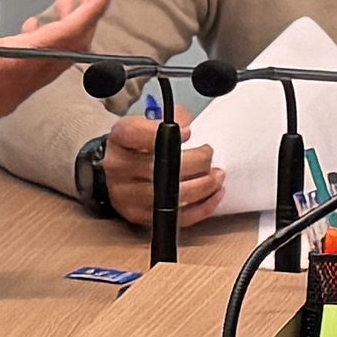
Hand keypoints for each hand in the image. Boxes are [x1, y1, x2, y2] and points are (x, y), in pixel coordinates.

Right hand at [0, 0, 126, 157]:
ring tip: (66, 3)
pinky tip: (31, 29)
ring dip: (68, 29)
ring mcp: (21, 89)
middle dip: (86, 15)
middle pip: (73, 46)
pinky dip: (49, 44)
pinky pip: (43, 67)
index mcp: (18, 61)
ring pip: (60, 58)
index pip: (70, 33)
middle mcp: (27, 78)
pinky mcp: (11, 94)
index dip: (92, 9)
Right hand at [87, 104, 224, 229]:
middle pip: (161, 168)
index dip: (165, 134)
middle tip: (209, 154)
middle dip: (196, 161)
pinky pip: (177, 217)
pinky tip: (214, 194)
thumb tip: (186, 126)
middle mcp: (119, 169)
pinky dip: (202, 207)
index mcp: (120, 140)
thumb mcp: (147, 123)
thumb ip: (169, 118)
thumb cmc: (138, 146)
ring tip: (217, 175)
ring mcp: (127, 196)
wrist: (120, 173)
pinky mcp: (140, 216)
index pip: (136, 134)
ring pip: (172, 196)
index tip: (189, 133)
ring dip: (204, 186)